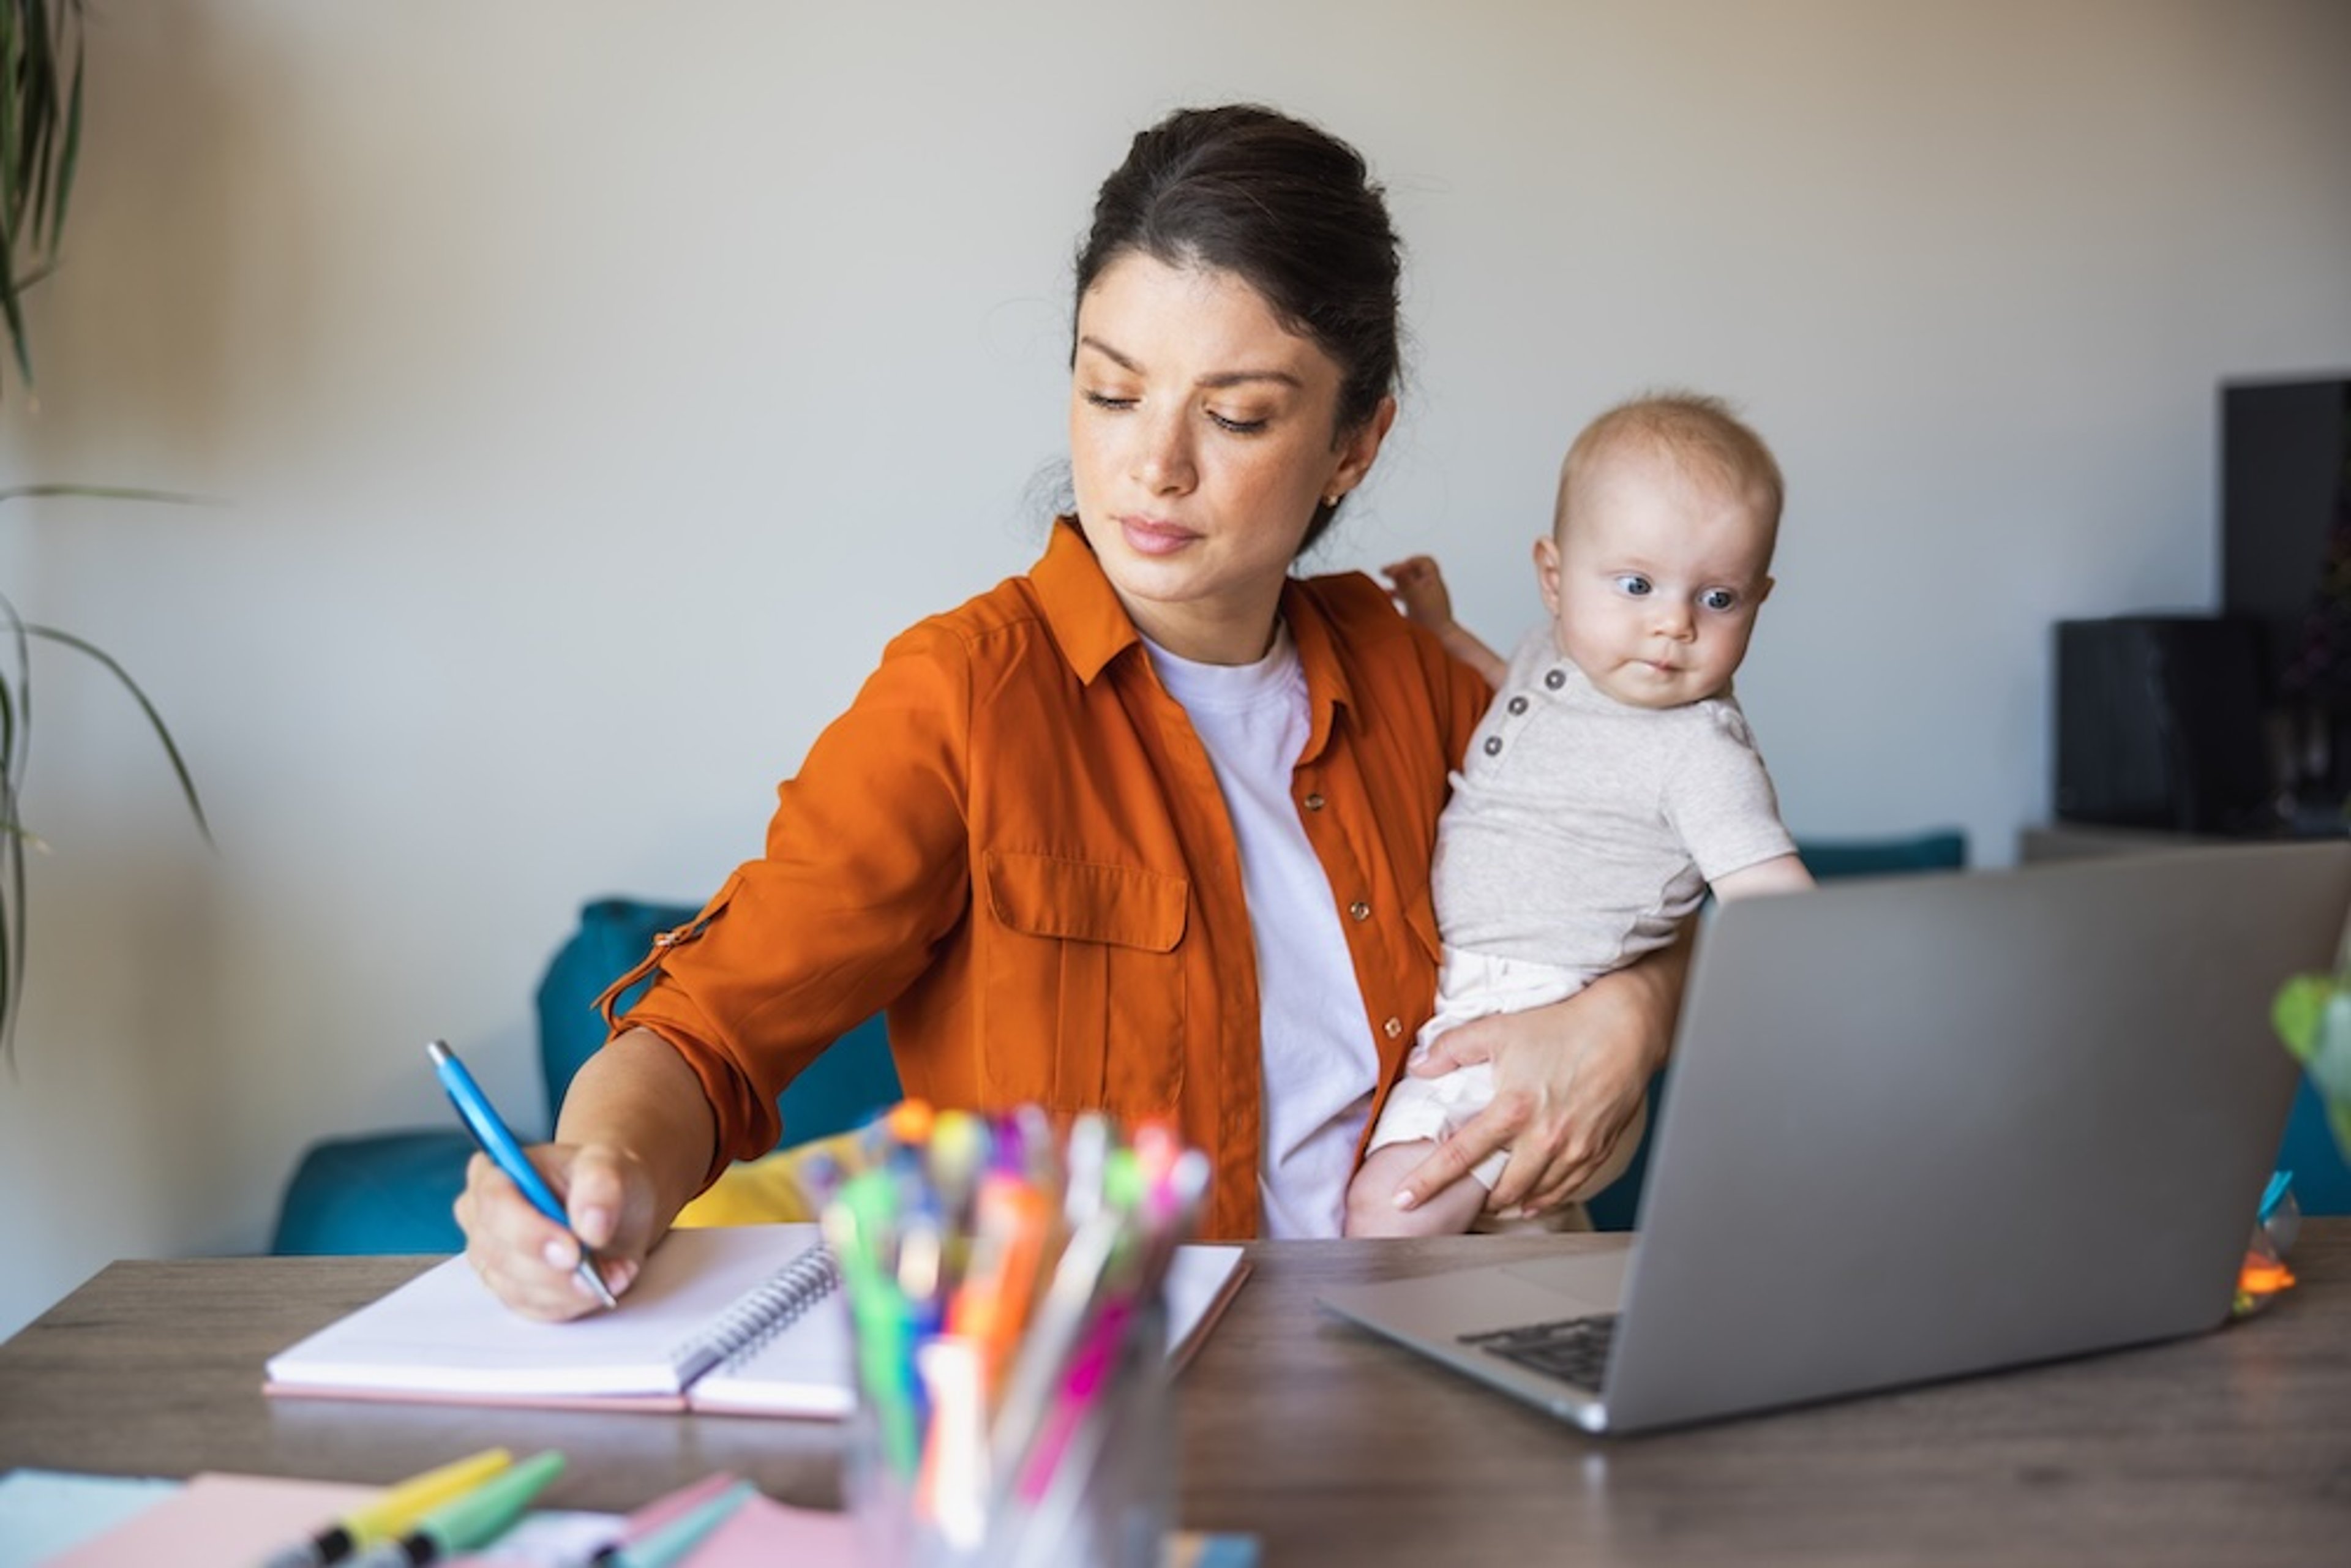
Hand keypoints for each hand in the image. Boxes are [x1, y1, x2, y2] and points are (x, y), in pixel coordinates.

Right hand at [455, 1141, 658, 1320]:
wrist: (613, 1209)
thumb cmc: (600, 1182)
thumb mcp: (610, 1164)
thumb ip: (601, 1184)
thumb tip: (590, 1226)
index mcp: (493, 1172)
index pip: (494, 1203)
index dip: (530, 1232)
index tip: (572, 1251)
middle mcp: (481, 1217)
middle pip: (500, 1255)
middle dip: (553, 1271)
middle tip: (598, 1272)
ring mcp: (491, 1258)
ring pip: (517, 1289)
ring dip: (571, 1290)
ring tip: (616, 1271)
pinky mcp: (510, 1289)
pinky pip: (534, 1309)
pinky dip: (573, 1303)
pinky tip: (603, 1285)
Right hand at [1381, 554, 1457, 633]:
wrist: (1441, 641)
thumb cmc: (1432, 621)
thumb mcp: (1415, 596)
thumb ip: (1404, 580)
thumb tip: (1396, 567)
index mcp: (1433, 582)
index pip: (1425, 562)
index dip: (1409, 561)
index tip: (1397, 568)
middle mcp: (1430, 589)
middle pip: (1415, 572)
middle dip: (1399, 571)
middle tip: (1386, 572)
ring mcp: (1426, 601)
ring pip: (1410, 585)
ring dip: (1397, 583)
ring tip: (1385, 583)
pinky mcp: (1421, 612)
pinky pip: (1407, 598)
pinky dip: (1397, 595)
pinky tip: (1388, 598)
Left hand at [1394, 960, 1675, 1217]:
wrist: (1624, 1030)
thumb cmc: (1562, 1027)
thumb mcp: (1499, 1029)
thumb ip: (1453, 1048)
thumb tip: (1419, 1067)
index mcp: (1512, 1110)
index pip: (1459, 1155)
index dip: (1427, 1181)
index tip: (1404, 1200)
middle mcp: (1542, 1138)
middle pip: (1499, 1188)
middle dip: (1473, 1201)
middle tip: (1453, 1203)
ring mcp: (1572, 1150)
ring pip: (1533, 1196)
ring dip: (1507, 1203)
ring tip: (1489, 1204)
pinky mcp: (1596, 1152)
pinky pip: (1566, 1190)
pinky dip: (1544, 1201)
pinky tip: (1531, 1201)